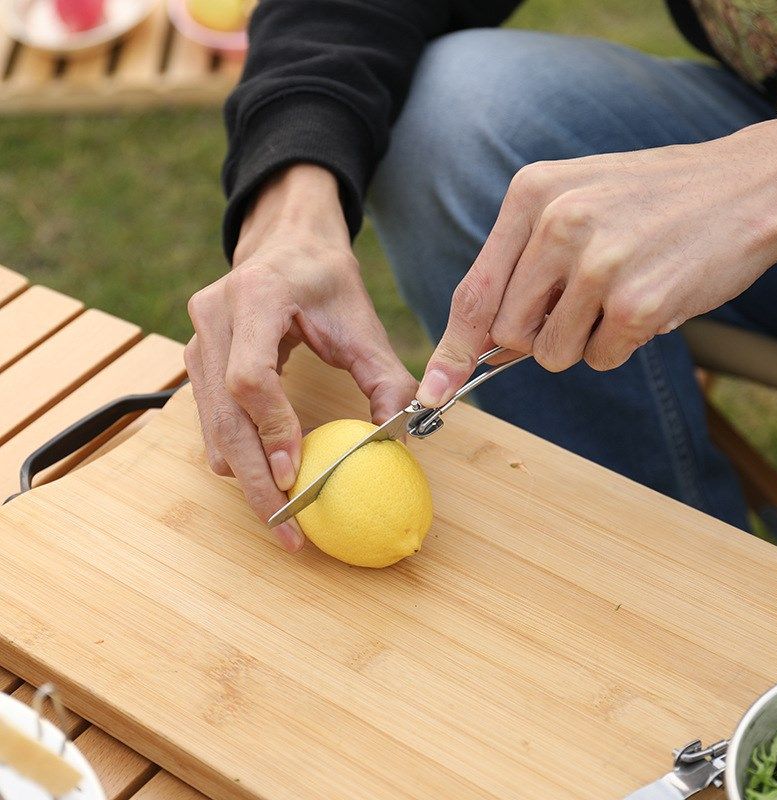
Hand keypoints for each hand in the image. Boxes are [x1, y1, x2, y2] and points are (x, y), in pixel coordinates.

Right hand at [185, 164, 416, 550]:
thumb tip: (401, 438)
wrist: (287, 244)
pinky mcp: (196, 361)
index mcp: (256, 297)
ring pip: (211, 426)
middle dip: (255, 478)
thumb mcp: (363, 321)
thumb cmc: (326, 280)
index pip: (250, 377)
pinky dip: (238, 454)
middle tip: (287, 526)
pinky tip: (269, 477)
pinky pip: (210, 421)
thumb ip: (387, 377)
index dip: (271, 429)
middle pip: (224, 415)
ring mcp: (197, 340)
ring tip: (282, 514)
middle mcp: (214, 318)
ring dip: (245, 474)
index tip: (295, 474)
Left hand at [417, 118, 776, 407]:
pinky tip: (648, 301)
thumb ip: (523, 270)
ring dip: (581, 342)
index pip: (473, 292)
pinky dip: (620, 345)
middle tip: (579, 308)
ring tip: (618, 296)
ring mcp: (597, 262)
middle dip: (537, 338)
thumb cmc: (652, 202)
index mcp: (530, 195)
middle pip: (507, 334)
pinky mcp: (636, 301)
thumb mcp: (574, 205)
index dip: (451, 349)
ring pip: (550, 354)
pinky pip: (600, 359)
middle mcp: (556, 223)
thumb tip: (482, 347)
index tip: (434, 389)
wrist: (748, 184)